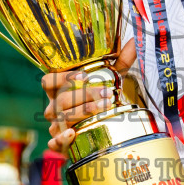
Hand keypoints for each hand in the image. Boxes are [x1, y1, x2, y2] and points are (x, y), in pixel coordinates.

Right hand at [41, 36, 136, 152]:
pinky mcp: (59, 143)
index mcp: (59, 90)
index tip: (84, 77)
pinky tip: (73, 133)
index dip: (62, 78)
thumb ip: (120, 62)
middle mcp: (54, 106)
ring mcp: (55, 125)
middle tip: (108, 94)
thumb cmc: (98, 100)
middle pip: (61, 99)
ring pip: (60, 118)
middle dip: (85, 96)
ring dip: (81, 112)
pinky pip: (54, 142)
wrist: (97, 130)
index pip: (48, 80)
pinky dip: (61, 138)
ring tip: (103, 108)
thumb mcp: (110, 80)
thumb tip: (135, 41)